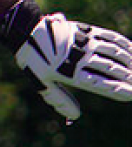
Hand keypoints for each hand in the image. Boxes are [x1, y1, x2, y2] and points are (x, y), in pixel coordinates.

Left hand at [0, 0, 131, 119]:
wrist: (26, 30)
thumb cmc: (33, 59)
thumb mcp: (41, 82)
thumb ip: (59, 99)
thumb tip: (76, 116)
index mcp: (68, 72)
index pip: (98, 84)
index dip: (117, 90)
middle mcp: (78, 57)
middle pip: (110, 68)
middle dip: (128, 77)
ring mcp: (83, 42)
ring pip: (113, 52)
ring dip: (129, 61)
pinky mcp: (85, 30)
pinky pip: (109, 37)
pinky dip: (123, 44)